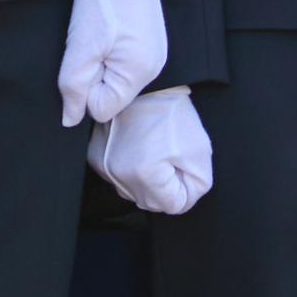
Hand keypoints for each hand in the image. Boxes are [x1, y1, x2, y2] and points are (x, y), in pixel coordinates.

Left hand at [57, 0, 168, 127]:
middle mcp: (153, 70)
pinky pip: (125, 68)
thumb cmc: (102, 6)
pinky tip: (112, 35)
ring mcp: (155, 58)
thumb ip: (73, 89)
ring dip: (103, 66)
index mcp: (138, 73)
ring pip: (116, 81)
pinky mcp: (152, 47)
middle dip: (94, 78)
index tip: (85, 60)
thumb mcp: (80, 49)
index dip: (84, 90)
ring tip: (102, 38)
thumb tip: (70, 120)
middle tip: (93, 48)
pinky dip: (113, 56)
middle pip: (110, 96)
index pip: (100, 109)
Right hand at [87, 88, 213, 214]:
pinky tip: (143, 153)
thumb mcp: (198, 150)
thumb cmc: (173, 116)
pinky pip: (122, 181)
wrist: (145, 90)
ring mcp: (105, 169)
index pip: (174, 205)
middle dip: (169, 188)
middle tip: (175, 160)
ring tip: (159, 154)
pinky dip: (135, 174)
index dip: (187, 189)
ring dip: (151, 183)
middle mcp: (119, 176)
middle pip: (153, 203)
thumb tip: (185, 201)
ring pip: (136, 194)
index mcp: (145, 174)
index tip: (188, 169)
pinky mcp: (97, 161)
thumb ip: (197, 184)